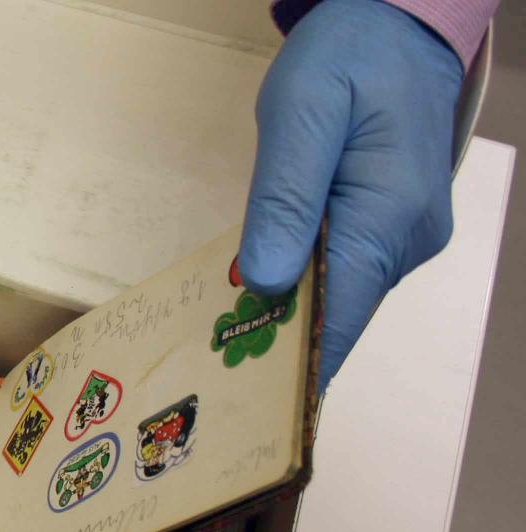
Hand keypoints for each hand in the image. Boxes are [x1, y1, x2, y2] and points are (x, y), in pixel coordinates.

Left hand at [236, 0, 460, 392]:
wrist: (398, 24)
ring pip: (340, 295)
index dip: (293, 365)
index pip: (339, 316)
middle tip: (208, 376)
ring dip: (286, 315)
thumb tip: (263, 282)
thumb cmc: (347, 59)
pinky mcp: (391, 225)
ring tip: (221, 343)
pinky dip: (303, 285)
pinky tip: (258, 295)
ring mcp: (404, 235)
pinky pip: (344, 270)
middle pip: (338, 314)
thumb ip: (282, 200)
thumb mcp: (300, 115)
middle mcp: (407, 240)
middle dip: (278, 343)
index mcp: (388, 217)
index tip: (246, 408)